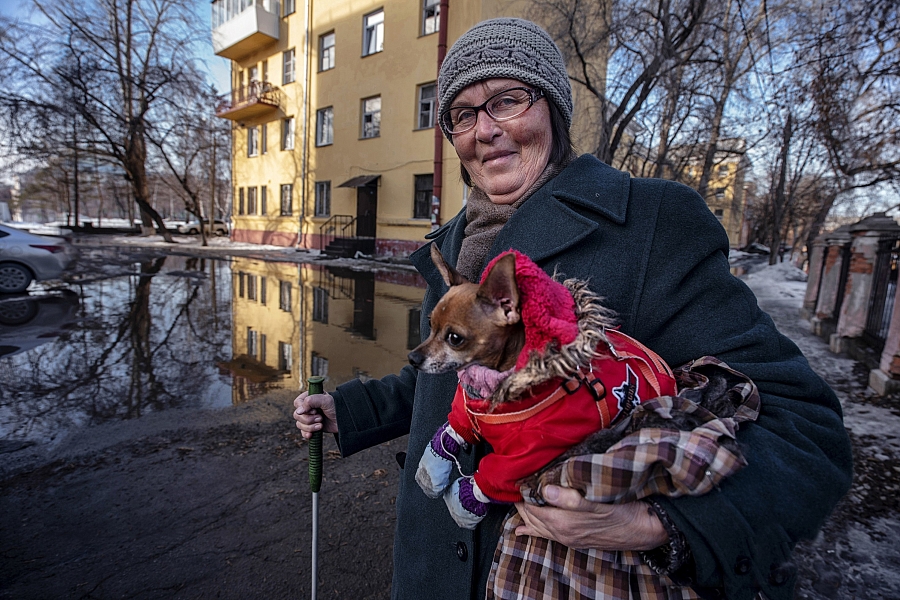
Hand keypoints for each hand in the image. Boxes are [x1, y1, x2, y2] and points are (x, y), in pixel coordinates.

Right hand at [293, 391, 337, 439]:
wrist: (344, 420)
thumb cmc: (337, 407)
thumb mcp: (326, 400)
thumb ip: (311, 401)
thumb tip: (299, 411)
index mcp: (310, 397)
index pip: (297, 403)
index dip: (303, 409)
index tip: (315, 411)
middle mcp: (308, 407)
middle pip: (297, 415)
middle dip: (308, 419)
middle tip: (320, 418)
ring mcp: (309, 417)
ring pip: (299, 424)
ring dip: (309, 427)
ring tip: (321, 425)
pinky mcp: (311, 427)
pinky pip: (303, 432)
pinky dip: (306, 433)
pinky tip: (312, 434)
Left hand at [515, 485, 667, 550]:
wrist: (642, 529)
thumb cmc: (622, 512)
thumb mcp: (596, 502)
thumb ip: (569, 498)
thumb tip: (545, 490)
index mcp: (564, 523)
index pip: (533, 508)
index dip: (524, 493)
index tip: (519, 479)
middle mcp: (562, 533)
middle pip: (532, 518)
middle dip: (522, 504)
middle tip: (516, 488)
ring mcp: (568, 538)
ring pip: (538, 527)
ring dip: (526, 516)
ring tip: (515, 505)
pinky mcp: (575, 539)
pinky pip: (546, 535)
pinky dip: (532, 531)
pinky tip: (522, 532)